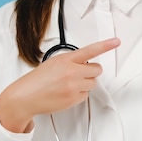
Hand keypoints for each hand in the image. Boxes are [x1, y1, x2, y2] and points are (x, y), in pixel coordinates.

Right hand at [0, 38, 120, 132]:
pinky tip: (67, 93)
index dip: (105, 45)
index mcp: (65, 60)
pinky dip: (79, 94)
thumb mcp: (53, 63)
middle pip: (97, 69)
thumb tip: (84, 63)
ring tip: (69, 84)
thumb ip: (70, 61)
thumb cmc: (37, 80)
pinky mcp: (74, 99)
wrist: (24, 97)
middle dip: (90, 71)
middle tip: (78, 74)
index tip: (116, 41)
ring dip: (85, 83)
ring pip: (93, 83)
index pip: (90, 50)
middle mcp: (71, 72)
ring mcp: (74, 86)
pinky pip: (86, 94)